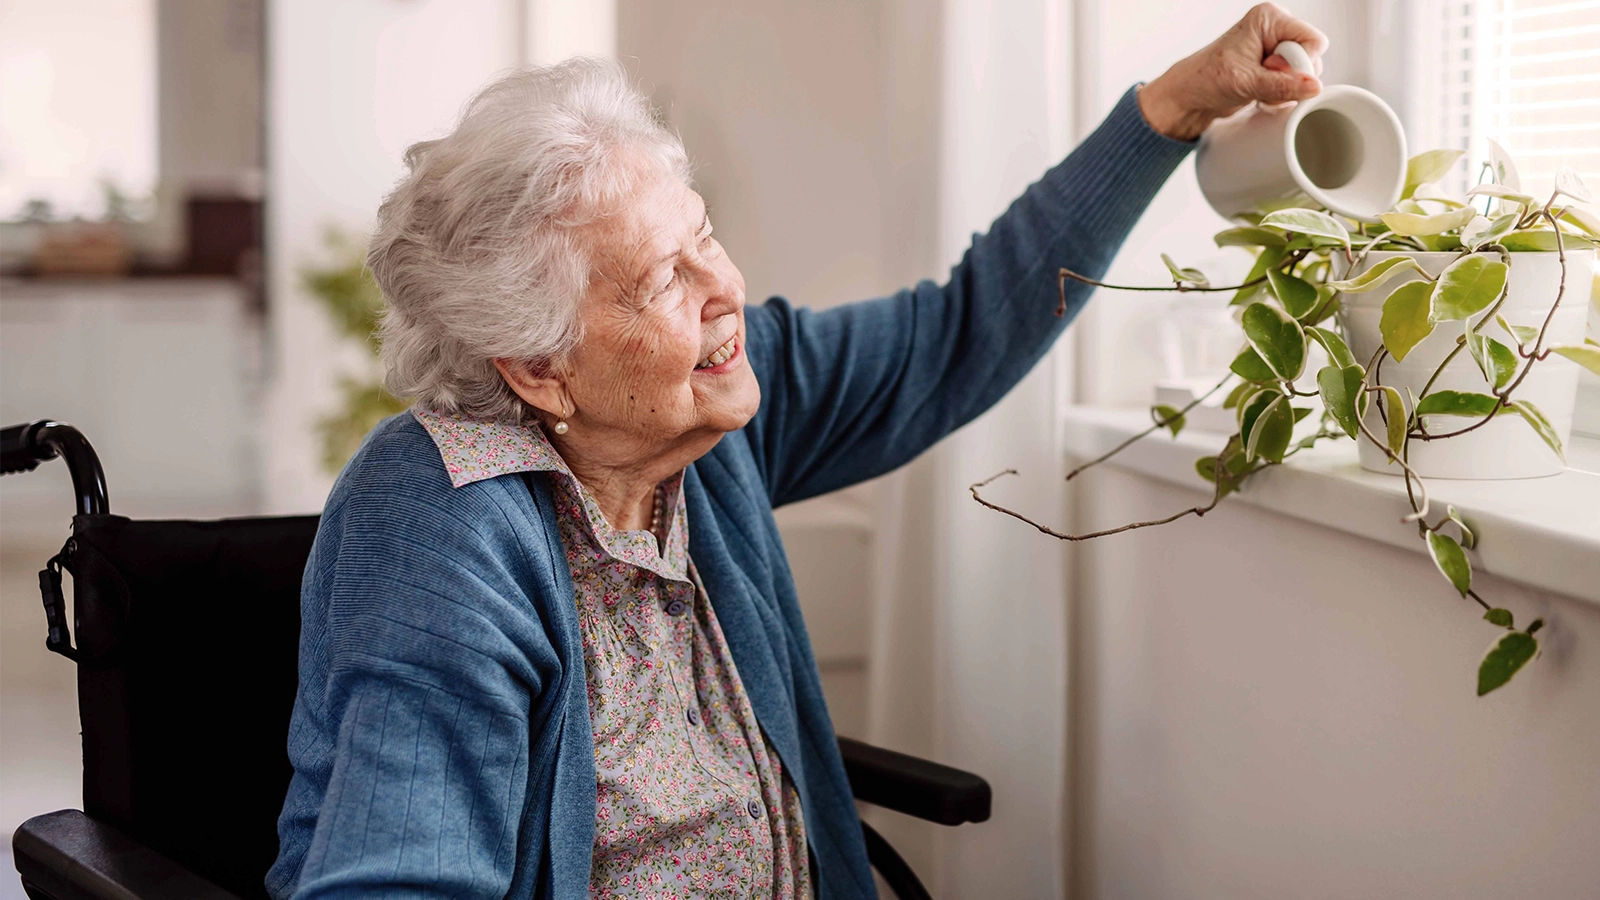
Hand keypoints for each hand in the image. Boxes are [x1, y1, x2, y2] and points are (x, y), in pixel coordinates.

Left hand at [1137, 3, 1327, 141]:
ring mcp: (1276, 48)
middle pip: (1311, 57)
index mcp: (1270, 18)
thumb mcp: (1246, 83)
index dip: (1300, 63)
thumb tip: (1313, 86)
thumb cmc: (1206, 79)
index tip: (1272, 72)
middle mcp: (1276, 28)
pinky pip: (1295, 83)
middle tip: (1261, 82)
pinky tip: (1260, 95)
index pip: (1313, 40)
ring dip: (1285, 90)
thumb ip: (1282, 85)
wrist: (1189, 97)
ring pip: (1305, 74)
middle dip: (1291, 78)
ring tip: (1258, 90)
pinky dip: (1281, 95)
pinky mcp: (1275, 65)